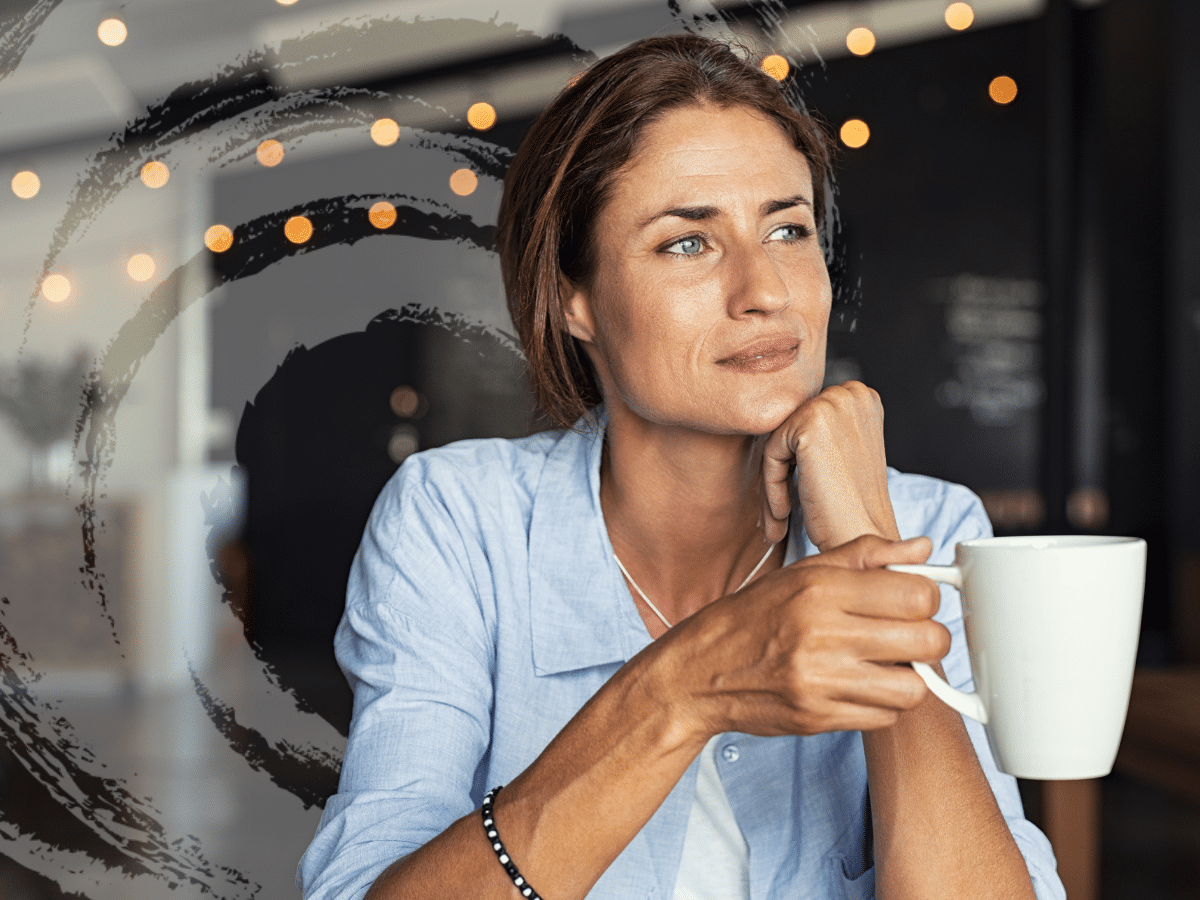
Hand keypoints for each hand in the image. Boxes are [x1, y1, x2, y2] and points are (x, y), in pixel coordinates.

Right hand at [662, 535, 949, 737]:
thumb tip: (922, 548)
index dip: (926, 597)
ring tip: (886, 664)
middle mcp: (821, 634)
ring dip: (908, 676)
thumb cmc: (754, 616)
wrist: (700, 670)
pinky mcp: (818, 718)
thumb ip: (865, 555)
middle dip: (928, 637)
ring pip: (913, 687)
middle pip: (926, 640)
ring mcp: (820, 680)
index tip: (912, 601)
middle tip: (908, 634)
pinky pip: (884, 718)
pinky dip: (882, 704)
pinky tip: (860, 686)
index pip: (916, 594)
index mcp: (820, 589)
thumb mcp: (803, 572)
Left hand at [760, 381, 896, 550]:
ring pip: (777, 441)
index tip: (797, 493)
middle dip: (783, 470)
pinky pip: (771, 453)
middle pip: (789, 428)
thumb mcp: (841, 453)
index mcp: (861, 396)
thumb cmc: (852, 506)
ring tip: (781, 517)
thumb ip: (819, 429)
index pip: (804, 420)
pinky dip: (772, 487)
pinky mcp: (810, 422)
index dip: (797, 461)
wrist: (863, 537)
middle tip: (782, 512)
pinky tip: (784, 513)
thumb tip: (774, 417)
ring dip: (775, 482)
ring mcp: (832, 404)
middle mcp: (851, 393)